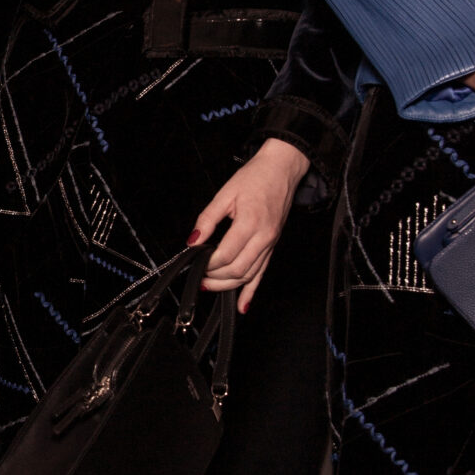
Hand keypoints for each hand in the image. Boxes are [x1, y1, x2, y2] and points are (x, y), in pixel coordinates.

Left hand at [188, 138, 307, 311]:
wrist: (281, 169)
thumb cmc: (256, 177)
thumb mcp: (225, 193)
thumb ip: (207, 219)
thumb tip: (193, 240)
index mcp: (251, 222)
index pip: (226, 254)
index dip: (208, 264)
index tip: (196, 263)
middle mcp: (264, 236)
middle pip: (237, 269)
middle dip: (215, 278)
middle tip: (199, 278)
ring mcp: (270, 243)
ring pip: (249, 275)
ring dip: (228, 286)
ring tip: (210, 286)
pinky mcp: (273, 245)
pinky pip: (262, 273)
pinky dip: (251, 291)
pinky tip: (242, 305)